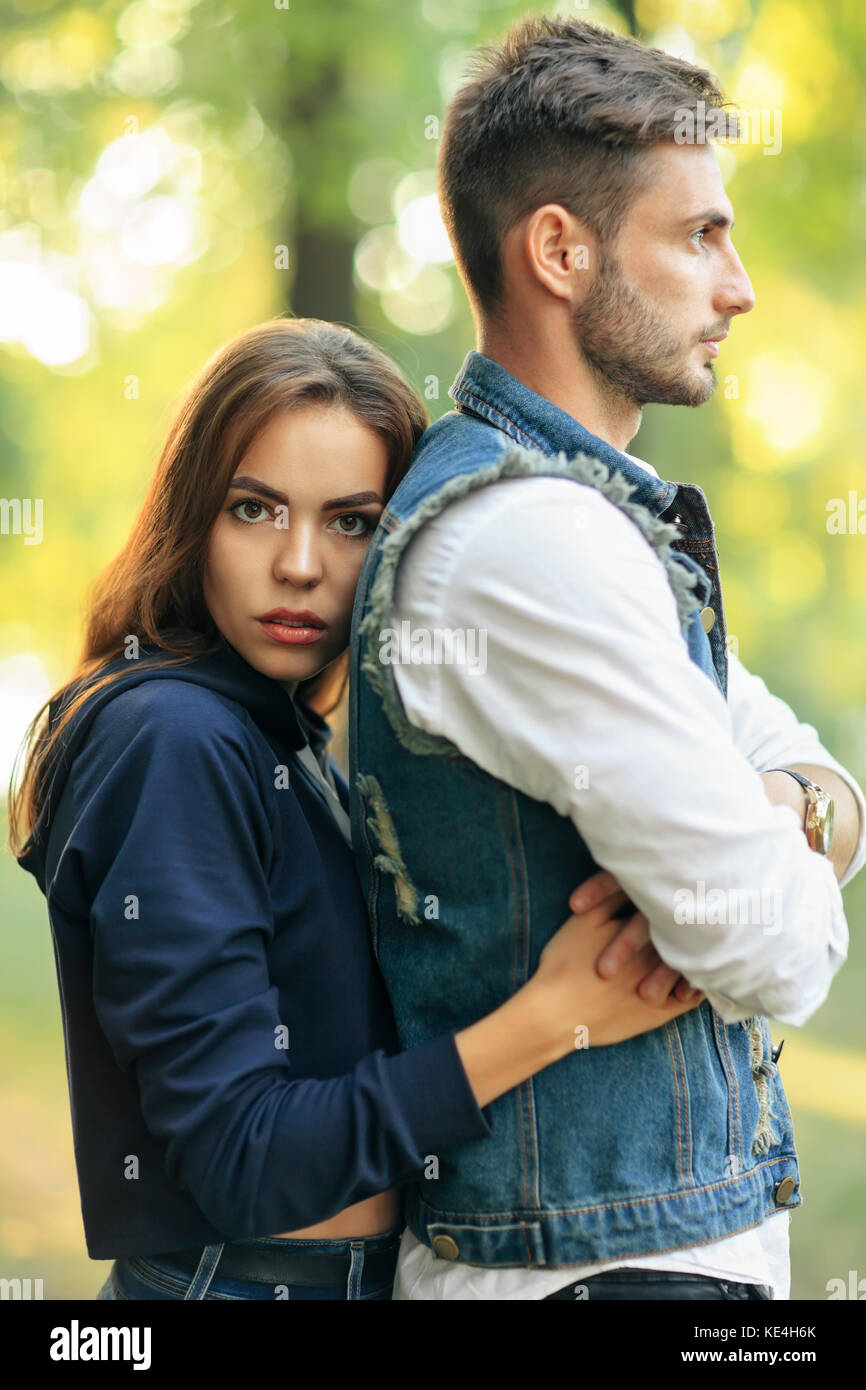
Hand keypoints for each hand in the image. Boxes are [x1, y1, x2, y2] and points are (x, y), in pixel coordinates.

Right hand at [532, 884, 704, 1049]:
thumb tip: (634, 882)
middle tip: (712, 914)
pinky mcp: (659, 1014)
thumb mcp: (583, 921)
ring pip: (692, 966)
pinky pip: (690, 999)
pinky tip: (700, 978)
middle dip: (697, 925)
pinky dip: (698, 987)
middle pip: (686, 937)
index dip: (679, 902)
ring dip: (701, 954)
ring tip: (710, 943)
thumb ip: (611, 897)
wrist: (555, 1014)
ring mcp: (661, 988)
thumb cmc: (565, 963)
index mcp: (639, 933)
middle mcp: (656, 959)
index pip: (669, 912)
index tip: (689, 893)